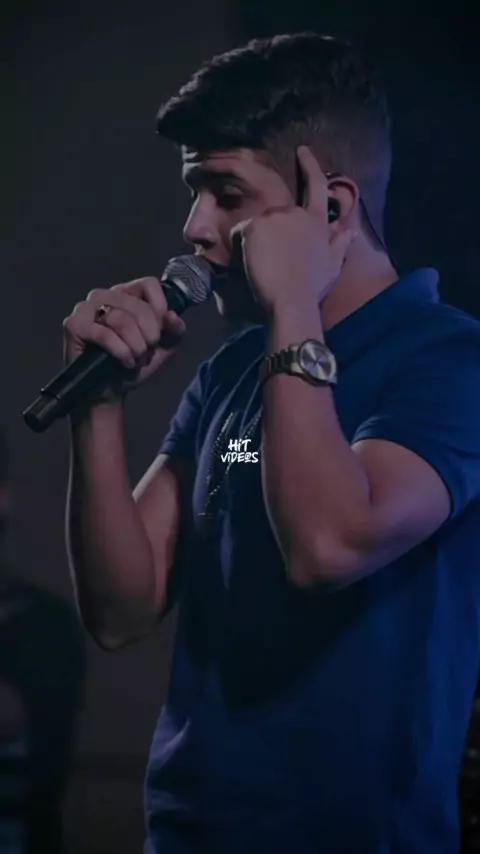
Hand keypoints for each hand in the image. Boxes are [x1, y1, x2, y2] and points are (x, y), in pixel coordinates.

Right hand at [62, 277, 185, 403]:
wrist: (110, 390)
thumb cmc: (133, 363)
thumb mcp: (163, 347)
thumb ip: (174, 330)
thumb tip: (172, 317)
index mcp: (126, 294)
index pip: (148, 284)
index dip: (160, 309)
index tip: (160, 333)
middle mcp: (105, 295)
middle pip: (139, 307)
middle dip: (150, 336)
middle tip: (146, 352)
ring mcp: (86, 307)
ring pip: (122, 320)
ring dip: (136, 346)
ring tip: (135, 359)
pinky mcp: (74, 324)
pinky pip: (105, 334)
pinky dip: (121, 351)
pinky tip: (125, 362)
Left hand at [230, 146, 355, 313]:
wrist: (292, 299)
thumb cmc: (313, 287)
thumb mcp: (333, 264)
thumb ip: (341, 243)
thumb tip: (352, 230)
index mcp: (317, 220)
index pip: (316, 186)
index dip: (310, 166)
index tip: (302, 151)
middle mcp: (296, 213)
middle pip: (277, 216)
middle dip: (272, 235)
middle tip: (272, 261)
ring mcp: (274, 217)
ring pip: (258, 225)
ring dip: (257, 242)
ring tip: (266, 266)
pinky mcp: (254, 226)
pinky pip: (241, 233)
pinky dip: (242, 247)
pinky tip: (253, 262)